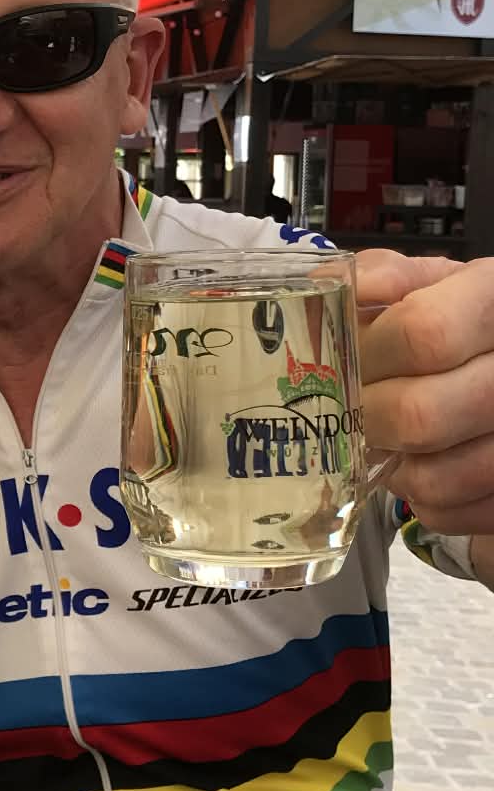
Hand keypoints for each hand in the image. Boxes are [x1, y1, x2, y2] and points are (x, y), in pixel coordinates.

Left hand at [358, 252, 493, 533]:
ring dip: (393, 466)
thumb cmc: (465, 319)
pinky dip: (424, 499)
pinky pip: (453, 513)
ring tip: (385, 439)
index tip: (340, 365)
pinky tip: (421, 464)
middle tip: (350, 412)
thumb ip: (382, 277)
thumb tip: (324, 290)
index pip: (421, 335)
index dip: (366, 357)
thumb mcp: (435, 282)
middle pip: (420, 416)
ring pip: (436, 478)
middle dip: (366, 419)